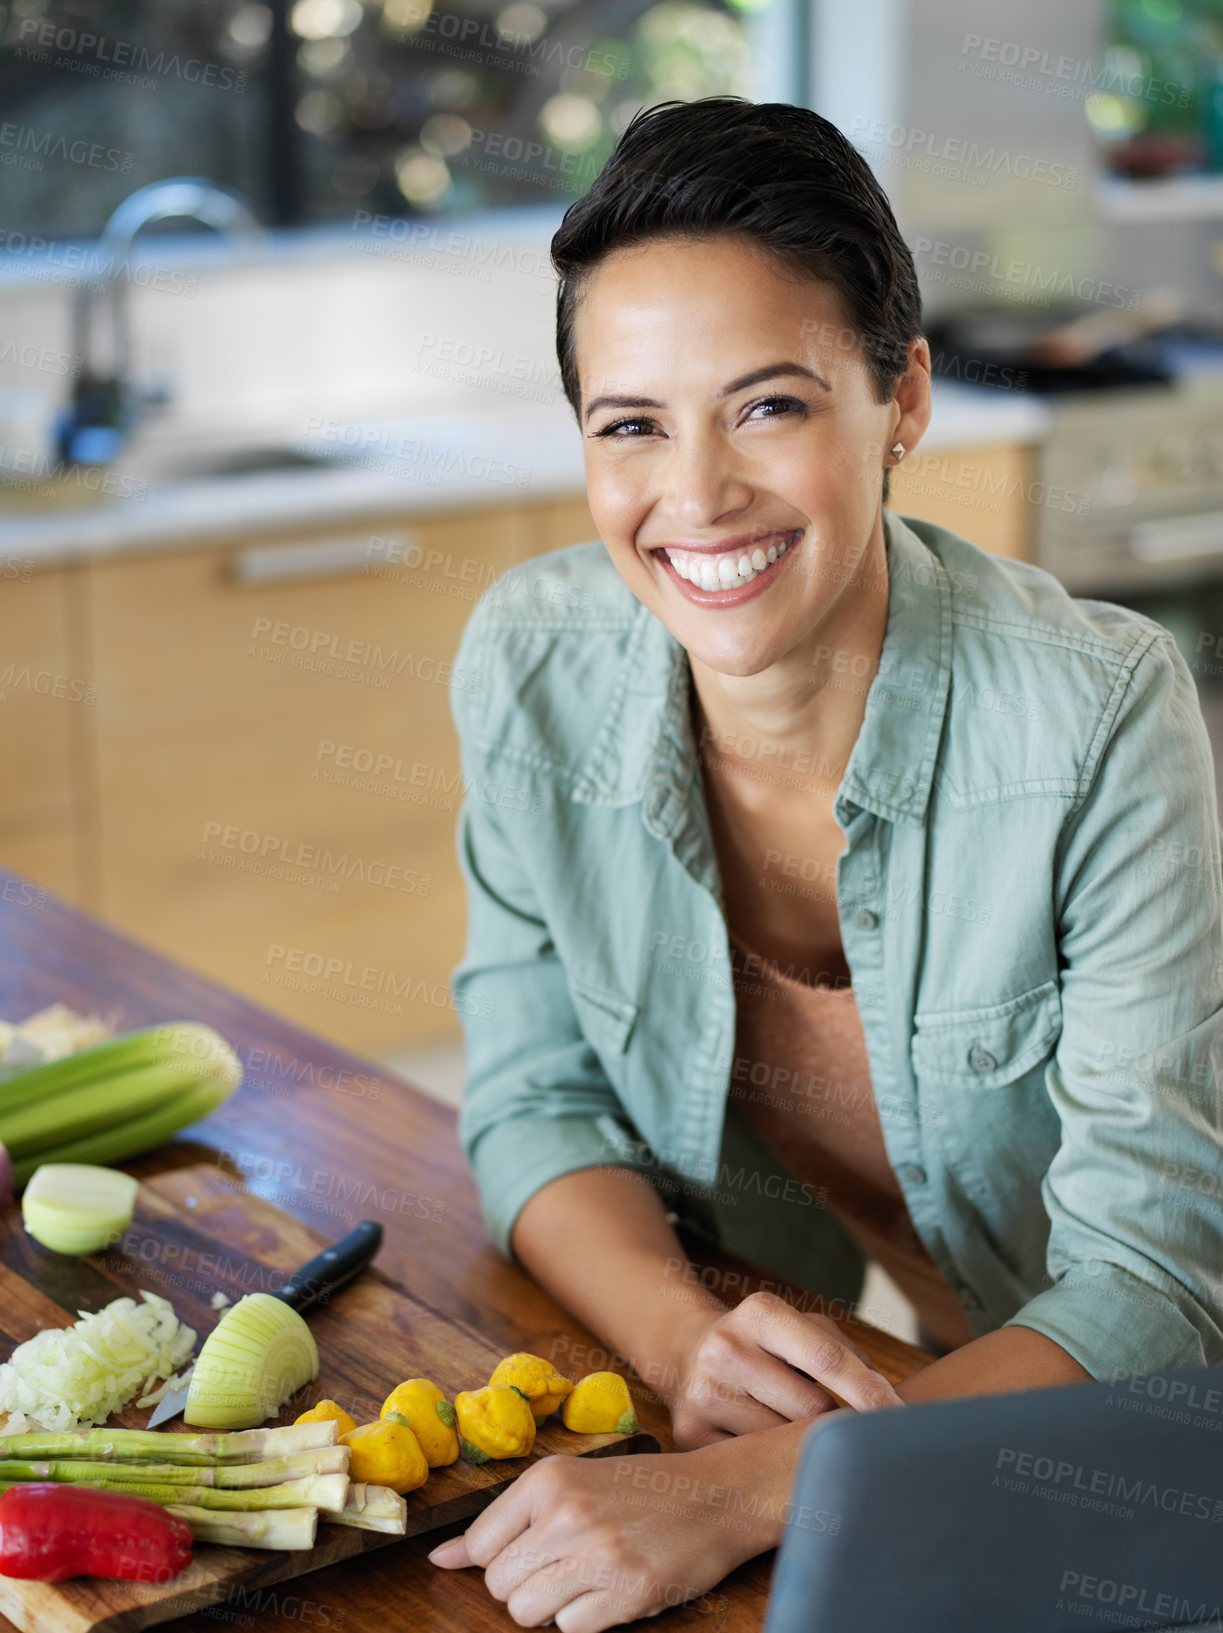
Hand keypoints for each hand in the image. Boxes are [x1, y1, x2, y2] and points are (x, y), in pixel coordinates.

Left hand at [427, 1444, 769, 1630]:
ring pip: (526, 1612)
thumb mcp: (574, 1483)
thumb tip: (440, 1560)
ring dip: (551, 1607)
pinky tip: (611, 1591)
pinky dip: (586, 1620)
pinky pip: (570, 1631)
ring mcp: (598, 1554)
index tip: (531, 1553)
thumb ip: (507, 1520)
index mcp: (549, 1479)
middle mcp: (567, 1513)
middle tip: (564, 1566)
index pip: (480, 1545)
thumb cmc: (643, 1489)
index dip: (501, 1559)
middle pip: (498, 1584)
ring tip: (585, 1579)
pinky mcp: (627, 1592)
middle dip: (524, 1587)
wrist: (718, 1494)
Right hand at [666, 1289, 903, 1448]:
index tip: (901, 1419)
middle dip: (832, 1423)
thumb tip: (887, 1405)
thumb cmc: (763, 1344)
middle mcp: (726, 1347)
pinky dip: (768, 1467)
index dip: (869, 1393)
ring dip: (801, 1447)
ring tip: (788, 1431)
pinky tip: (764, 1453)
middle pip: (811, 1408)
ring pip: (783, 1442)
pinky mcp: (689, 1434)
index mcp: (760, 1313)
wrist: (686, 1352)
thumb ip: (846, 1354)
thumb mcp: (799, 1327)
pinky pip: (752, 1467)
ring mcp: (704, 1392)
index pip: (827, 1358)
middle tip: (832, 1426)